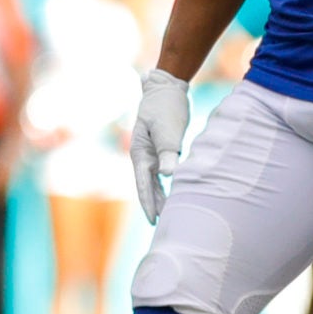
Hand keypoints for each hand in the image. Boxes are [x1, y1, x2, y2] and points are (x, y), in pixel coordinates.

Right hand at [129, 70, 190, 222]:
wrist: (165, 88)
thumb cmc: (166, 107)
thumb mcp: (168, 129)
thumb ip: (168, 152)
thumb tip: (168, 175)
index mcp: (139, 153)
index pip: (143, 185)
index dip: (148, 204)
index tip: (154, 221)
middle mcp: (142, 156)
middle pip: (146, 186)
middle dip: (153, 205)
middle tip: (162, 226)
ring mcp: (150, 153)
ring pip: (153, 181)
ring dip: (160, 197)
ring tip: (168, 215)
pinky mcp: (160, 149)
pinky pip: (160, 172)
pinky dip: (165, 185)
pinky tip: (173, 193)